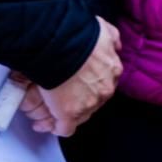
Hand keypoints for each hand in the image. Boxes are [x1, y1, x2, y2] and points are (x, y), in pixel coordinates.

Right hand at [17, 17, 120, 135]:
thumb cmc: (80, 38)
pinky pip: (65, 128)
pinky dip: (57, 127)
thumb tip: (115, 47)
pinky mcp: (69, 114)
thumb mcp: (105, 32)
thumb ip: (112, 40)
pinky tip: (46, 125)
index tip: (81, 87)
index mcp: (113, 70)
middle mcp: (104, 89)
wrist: (63, 47)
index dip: (91, 87)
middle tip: (64, 102)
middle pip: (94, 101)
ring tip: (52, 116)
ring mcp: (88, 104)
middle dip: (81, 102)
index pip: (104, 84)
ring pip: (81, 116)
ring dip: (67, 115)